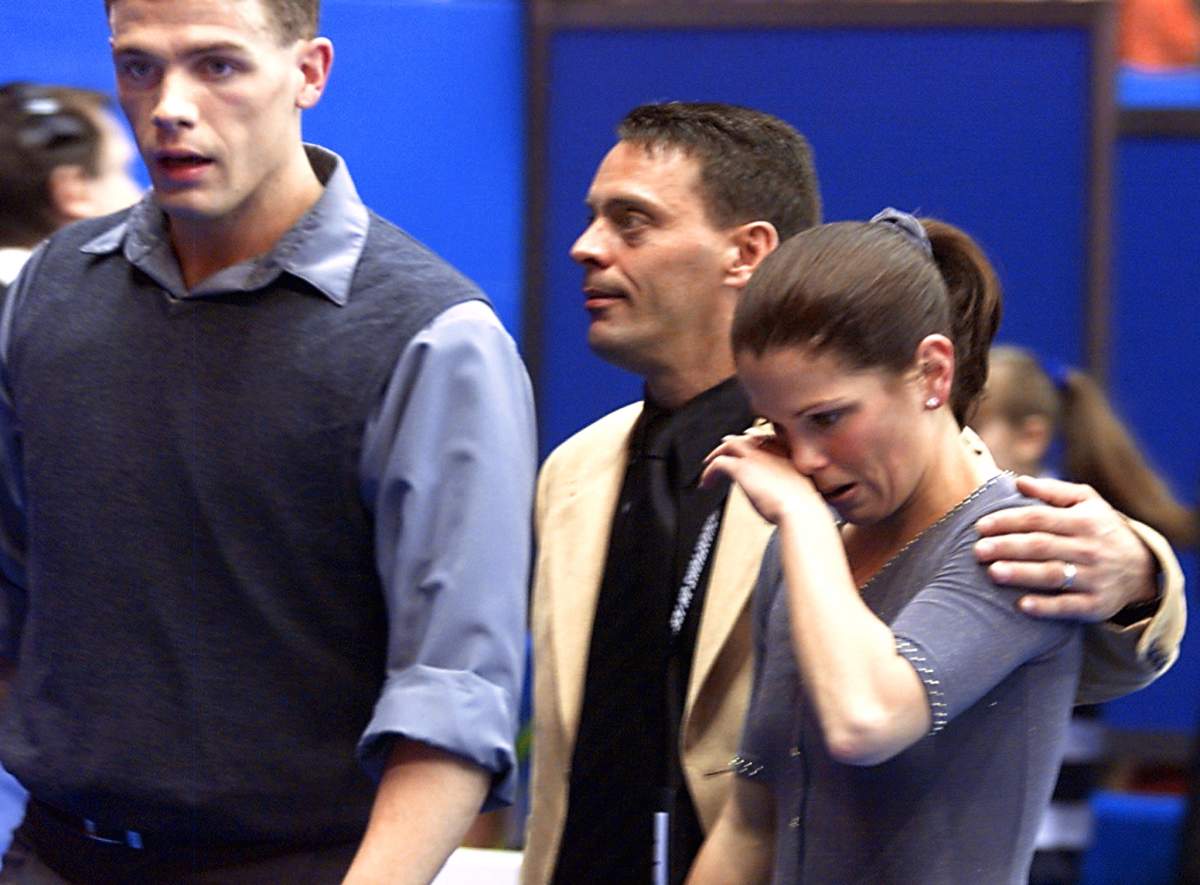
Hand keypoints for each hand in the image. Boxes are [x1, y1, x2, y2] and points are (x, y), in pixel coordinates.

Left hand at [701, 431, 822, 525]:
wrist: (800, 510)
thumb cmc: (803, 506)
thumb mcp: (798, 489)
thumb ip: (786, 484)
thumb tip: (777, 495)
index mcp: (786, 451)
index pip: (763, 439)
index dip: (751, 442)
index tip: (744, 448)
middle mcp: (770, 449)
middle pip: (744, 438)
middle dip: (731, 444)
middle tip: (721, 453)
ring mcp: (755, 456)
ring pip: (729, 445)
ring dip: (717, 455)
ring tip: (708, 468)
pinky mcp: (741, 467)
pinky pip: (719, 463)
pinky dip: (709, 472)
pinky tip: (706, 483)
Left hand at [973, 475, 1156, 621]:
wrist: (1142, 569)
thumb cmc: (1101, 529)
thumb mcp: (1087, 502)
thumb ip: (1052, 491)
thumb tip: (1018, 481)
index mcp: (1083, 521)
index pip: (1038, 519)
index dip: (1008, 521)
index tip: (980, 526)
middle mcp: (1089, 548)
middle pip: (1041, 546)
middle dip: (1007, 547)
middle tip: (977, 550)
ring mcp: (1094, 577)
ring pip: (1053, 574)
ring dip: (1022, 574)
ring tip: (993, 572)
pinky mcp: (1096, 605)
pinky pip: (1069, 606)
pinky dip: (1046, 607)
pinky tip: (1022, 605)